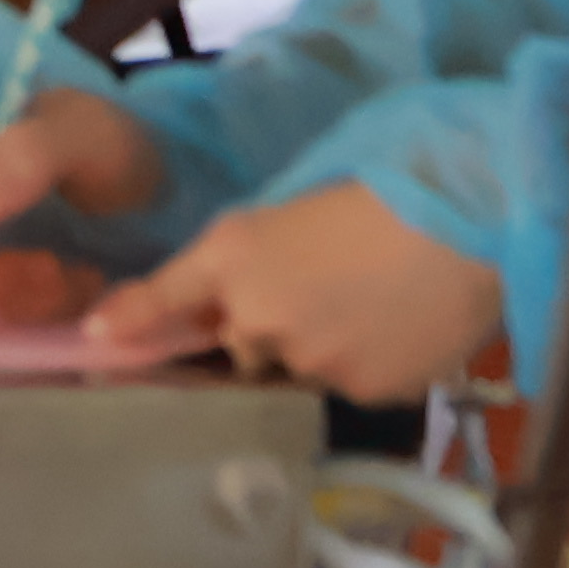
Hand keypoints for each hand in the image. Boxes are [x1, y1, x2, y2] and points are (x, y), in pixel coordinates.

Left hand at [69, 187, 504, 398]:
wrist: (471, 217)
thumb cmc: (390, 176)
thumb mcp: (305, 193)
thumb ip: (261, 245)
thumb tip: (246, 281)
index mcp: (237, 249)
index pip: (169, 292)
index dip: (134, 316)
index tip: (97, 335)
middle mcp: (257, 313)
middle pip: (239, 336)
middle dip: (260, 321)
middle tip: (317, 283)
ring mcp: (309, 359)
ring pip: (295, 362)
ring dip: (314, 341)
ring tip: (370, 297)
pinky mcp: (361, 391)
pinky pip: (347, 380)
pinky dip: (363, 359)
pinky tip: (400, 322)